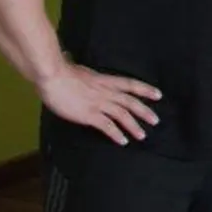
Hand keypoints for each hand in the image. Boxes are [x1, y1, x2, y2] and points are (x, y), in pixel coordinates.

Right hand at [38, 62, 161, 146]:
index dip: (145, 89)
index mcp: (105, 80)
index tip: (158, 95)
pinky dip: (116, 134)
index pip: (131, 84)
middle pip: (131, 102)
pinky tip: (122, 141)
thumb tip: (85, 73)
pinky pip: (107, 126)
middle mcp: (106, 92)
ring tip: (142, 135)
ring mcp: (98, 103)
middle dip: (144, 111)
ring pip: (122, 115)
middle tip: (156, 120)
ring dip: (134, 126)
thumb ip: (88, 76)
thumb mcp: (81, 71)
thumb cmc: (61, 72)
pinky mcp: (89, 114)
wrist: (53, 76)